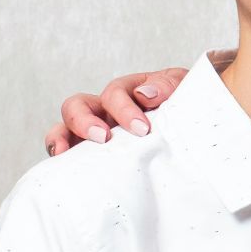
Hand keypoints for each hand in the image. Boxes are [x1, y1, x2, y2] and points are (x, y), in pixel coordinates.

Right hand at [43, 67, 188, 155]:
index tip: (142, 129)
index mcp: (129, 91)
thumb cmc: (183, 105)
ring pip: (65, 125)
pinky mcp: (91, 152)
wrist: (192, 129)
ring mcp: (95, 129)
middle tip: (103, 138)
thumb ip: (168, 86)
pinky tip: (61, 165)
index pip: (116, 92)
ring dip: (62, 136)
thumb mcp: (182, 88)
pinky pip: (67, 149)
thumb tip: (145, 94)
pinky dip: (58, 152)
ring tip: (65, 151)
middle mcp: (106, 109)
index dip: (124, 109)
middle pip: (79, 104)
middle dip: (86, 120)